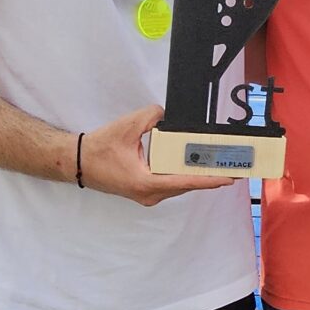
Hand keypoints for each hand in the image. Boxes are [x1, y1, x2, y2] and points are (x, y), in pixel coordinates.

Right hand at [77, 104, 235, 205]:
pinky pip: (170, 183)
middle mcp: (150, 194)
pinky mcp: (144, 190)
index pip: (186, 181)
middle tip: (231, 165)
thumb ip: (152, 116)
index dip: (210, 179)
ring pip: (179, 184)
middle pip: (187, 184)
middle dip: (209, 175)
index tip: (229, 177)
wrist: (78, 162)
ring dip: (196, 174)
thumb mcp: (128, 126)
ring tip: (218, 163)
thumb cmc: (99, 149)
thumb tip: (166, 114)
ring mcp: (147, 195)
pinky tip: (193, 163)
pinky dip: (182, 173)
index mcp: (147, 183)